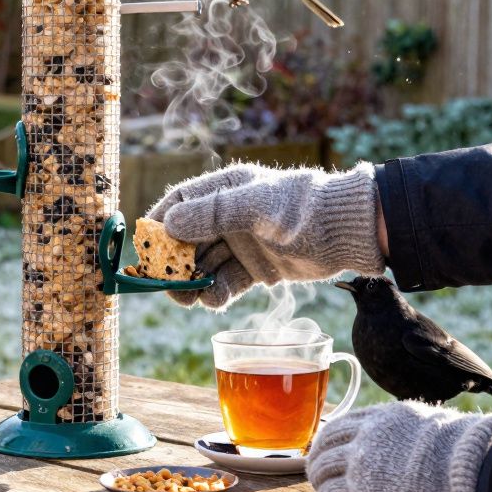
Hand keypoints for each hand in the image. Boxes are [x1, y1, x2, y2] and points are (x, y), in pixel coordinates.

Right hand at [146, 163, 384, 309]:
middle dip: (173, 262)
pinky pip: (227, 282)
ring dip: (192, 282)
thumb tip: (170, 225)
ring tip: (186, 299)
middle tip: (163, 285)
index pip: (181, 202)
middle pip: (188, 239)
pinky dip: (216, 292)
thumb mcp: (256, 207)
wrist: (347, 232)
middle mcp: (229, 216)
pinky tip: (213, 301)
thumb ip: (213, 214)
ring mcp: (243, 243)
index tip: (144, 246)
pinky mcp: (257, 268)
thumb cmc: (302, 209)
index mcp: (226, 190)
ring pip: (205, 264)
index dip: (160, 223)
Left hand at [306, 401, 491, 491]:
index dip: (322, 444)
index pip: (332, 431)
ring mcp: (362, 480)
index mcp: (373, 423)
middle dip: (317, 471)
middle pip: (322, 460)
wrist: (473, 477)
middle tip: (318, 479)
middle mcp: (362, 449)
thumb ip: (389, 425)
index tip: (319, 452)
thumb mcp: (417, 420)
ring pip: (326, 489)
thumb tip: (376, 427)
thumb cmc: (455, 449)